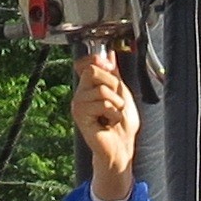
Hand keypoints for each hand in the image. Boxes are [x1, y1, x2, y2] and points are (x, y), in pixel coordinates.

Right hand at [71, 48, 139, 200]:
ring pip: (101, 89)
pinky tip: (109, 122)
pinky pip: (101, 103)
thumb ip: (114, 74)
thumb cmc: (122, 125)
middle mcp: (80, 93)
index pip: (85, 62)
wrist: (121, 147)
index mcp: (89, 86)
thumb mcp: (122, 93)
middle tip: (116, 102)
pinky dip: (113, 113)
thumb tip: (110, 54)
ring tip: (113, 115)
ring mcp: (78, 104)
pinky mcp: (80, 115)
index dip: (97, 60)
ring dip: (116, 103)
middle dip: (113, 84)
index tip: (110, 67)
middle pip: (93, 70)